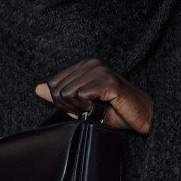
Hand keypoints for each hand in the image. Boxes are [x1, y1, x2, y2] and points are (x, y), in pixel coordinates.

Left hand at [33, 59, 153, 134]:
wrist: (142, 117)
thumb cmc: (115, 111)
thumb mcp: (82, 104)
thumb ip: (60, 96)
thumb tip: (38, 88)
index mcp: (84, 65)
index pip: (53, 84)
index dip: (62, 103)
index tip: (81, 107)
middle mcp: (91, 63)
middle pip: (58, 90)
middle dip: (70, 107)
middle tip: (90, 110)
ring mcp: (100, 70)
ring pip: (68, 94)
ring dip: (81, 108)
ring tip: (97, 108)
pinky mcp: (107, 81)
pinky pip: (82, 95)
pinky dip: (89, 107)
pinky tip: (102, 107)